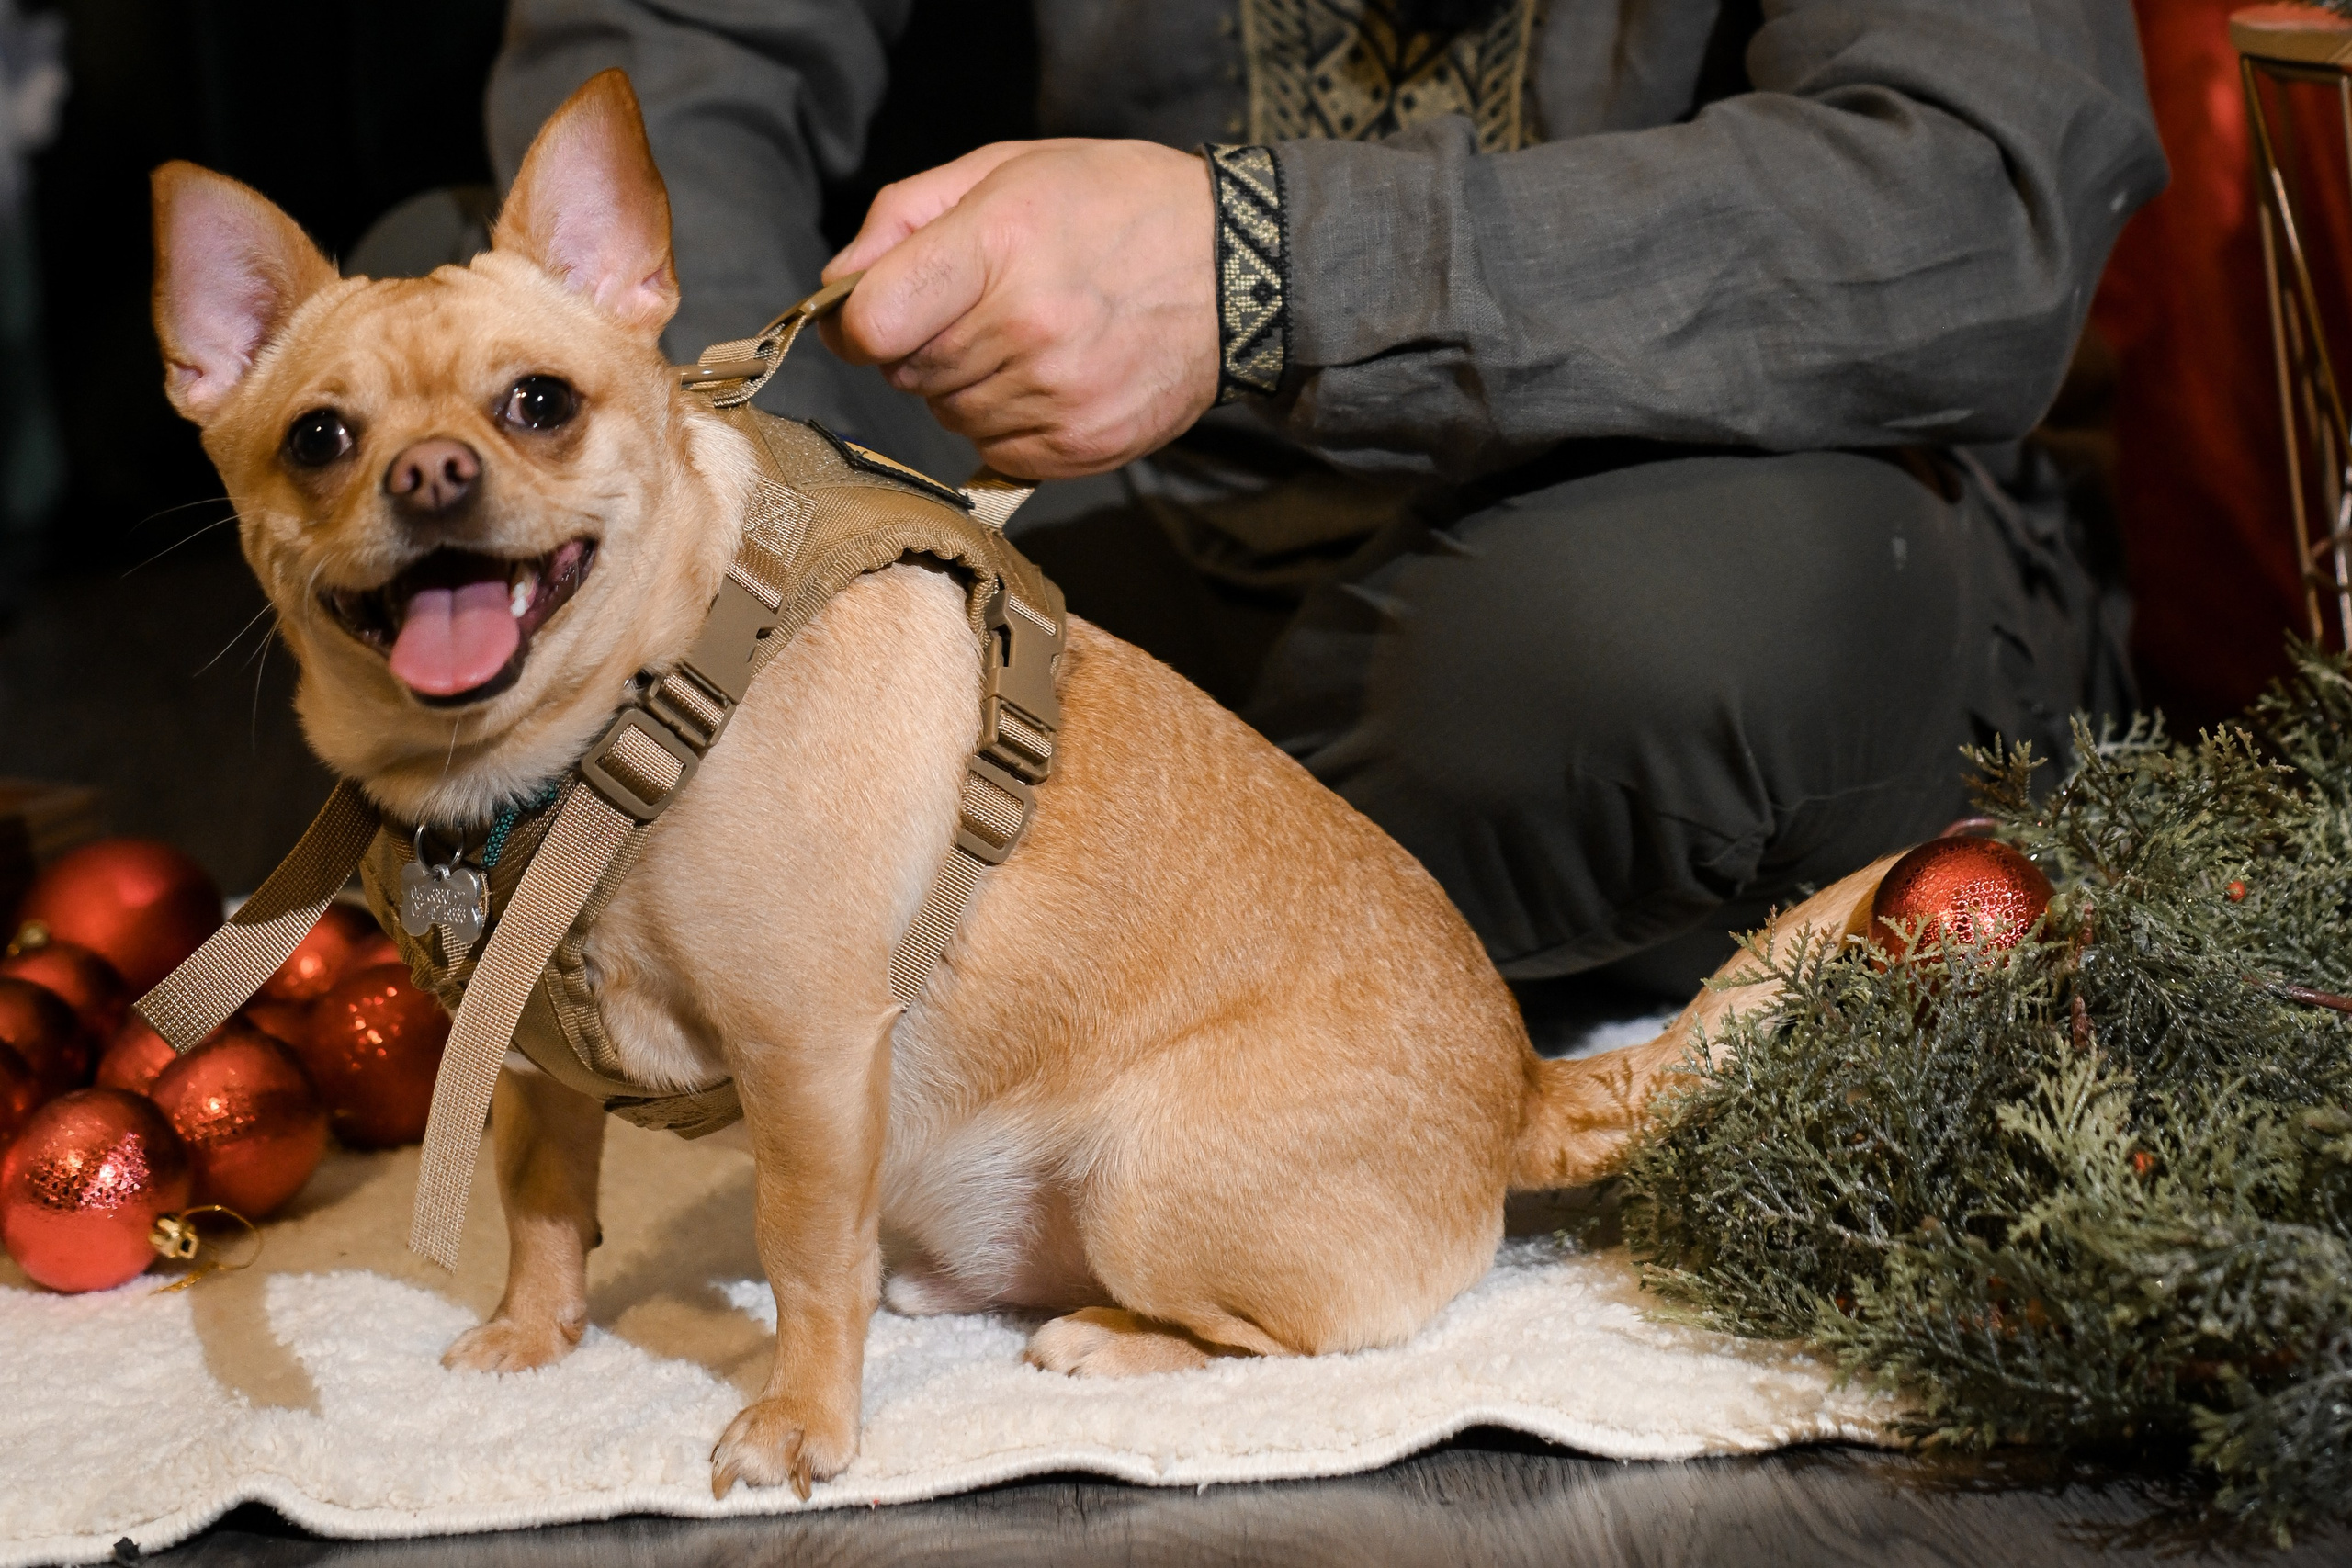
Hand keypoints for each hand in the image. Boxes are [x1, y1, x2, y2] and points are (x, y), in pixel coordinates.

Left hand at [819, 139, 1218, 480]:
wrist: (1235, 270)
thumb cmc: (1112, 206)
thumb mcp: (1007, 170)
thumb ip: (906, 218)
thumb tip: (837, 286)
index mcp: (998, 243)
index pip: (872, 323)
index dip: (856, 322)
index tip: (876, 313)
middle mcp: (1027, 327)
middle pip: (906, 372)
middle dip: (922, 344)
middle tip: (978, 308)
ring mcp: (1057, 395)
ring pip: (947, 414)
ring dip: (964, 384)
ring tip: (1024, 339)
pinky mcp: (1081, 446)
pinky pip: (993, 450)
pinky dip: (1003, 420)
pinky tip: (1046, 377)